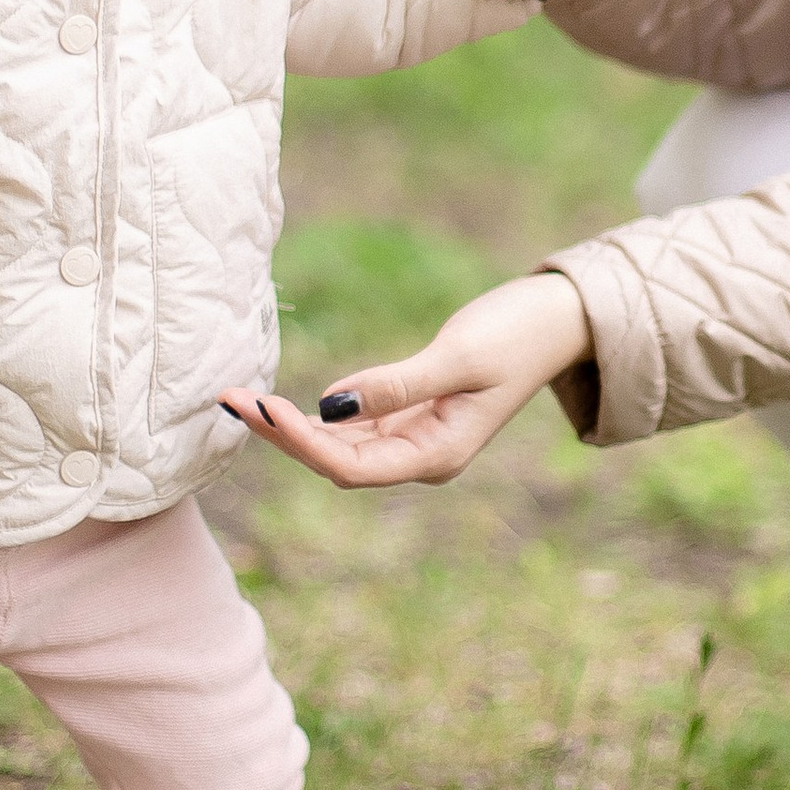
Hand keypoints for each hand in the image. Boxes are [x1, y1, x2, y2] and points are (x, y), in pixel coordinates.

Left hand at [222, 273, 591, 485]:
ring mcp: (414, 441)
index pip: (349, 467)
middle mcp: (420, 459)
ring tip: (240, 399)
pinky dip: (315, 416)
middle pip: (334, 463)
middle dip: (281, 436)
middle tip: (231, 400)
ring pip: (338, 447)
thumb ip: (397, 385)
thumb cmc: (518, 336)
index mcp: (437, 456)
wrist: (558, 322)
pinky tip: (279, 404)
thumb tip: (329, 406)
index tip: (264, 406)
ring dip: (290, 427)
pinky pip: (352, 428)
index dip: (301, 443)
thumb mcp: (460, 357)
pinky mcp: (411, 417)